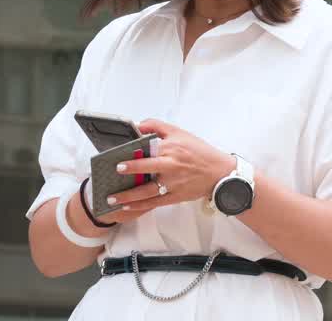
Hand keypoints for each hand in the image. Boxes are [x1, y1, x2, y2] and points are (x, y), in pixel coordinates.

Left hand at [106, 119, 234, 213]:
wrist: (219, 172)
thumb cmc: (199, 152)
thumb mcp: (179, 132)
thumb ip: (156, 126)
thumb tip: (137, 125)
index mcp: (171, 148)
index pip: (148, 149)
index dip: (133, 154)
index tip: (118, 158)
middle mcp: (171, 166)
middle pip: (147, 169)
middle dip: (130, 171)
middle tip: (114, 173)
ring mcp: (173, 183)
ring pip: (147, 191)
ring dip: (129, 196)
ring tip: (112, 198)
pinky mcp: (175, 196)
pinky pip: (155, 202)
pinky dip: (140, 206)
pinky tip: (128, 206)